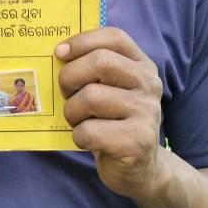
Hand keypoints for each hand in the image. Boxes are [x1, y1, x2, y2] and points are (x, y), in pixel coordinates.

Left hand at [56, 27, 163, 199]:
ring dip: (72, 112)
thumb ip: (94, 70)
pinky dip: (79, 137)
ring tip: (78, 121)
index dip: (83, 41)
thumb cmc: (114, 123)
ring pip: (90, 97)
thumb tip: (58, 53)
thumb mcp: (111, 90)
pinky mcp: (136, 141)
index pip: (115, 38)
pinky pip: (89, 131)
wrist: (140, 169)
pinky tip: (88, 141)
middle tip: (65, 93)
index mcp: (143, 66)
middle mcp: (148, 85)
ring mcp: (146, 113)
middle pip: (100, 62)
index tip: (60, 52)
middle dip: (70, 77)